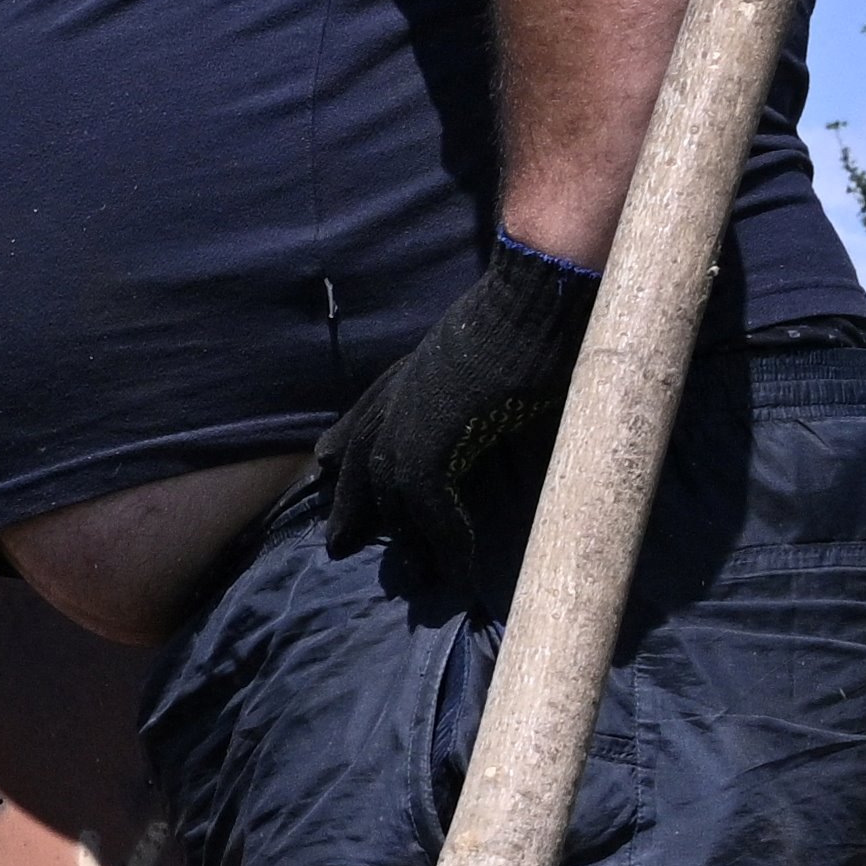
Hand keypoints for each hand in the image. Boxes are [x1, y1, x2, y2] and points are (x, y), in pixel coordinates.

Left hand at [314, 243, 603, 577]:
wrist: (539, 289)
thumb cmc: (536, 308)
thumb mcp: (496, 345)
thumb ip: (481, 376)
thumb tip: (502, 394)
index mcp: (418, 366)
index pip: (369, 409)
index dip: (348, 439)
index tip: (326, 463)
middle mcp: (404, 388)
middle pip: (364, 456)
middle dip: (353, 502)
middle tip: (337, 545)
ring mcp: (410, 412)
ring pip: (392, 489)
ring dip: (408, 537)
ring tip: (417, 576)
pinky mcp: (430, 435)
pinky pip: (426, 501)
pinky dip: (444, 538)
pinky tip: (457, 569)